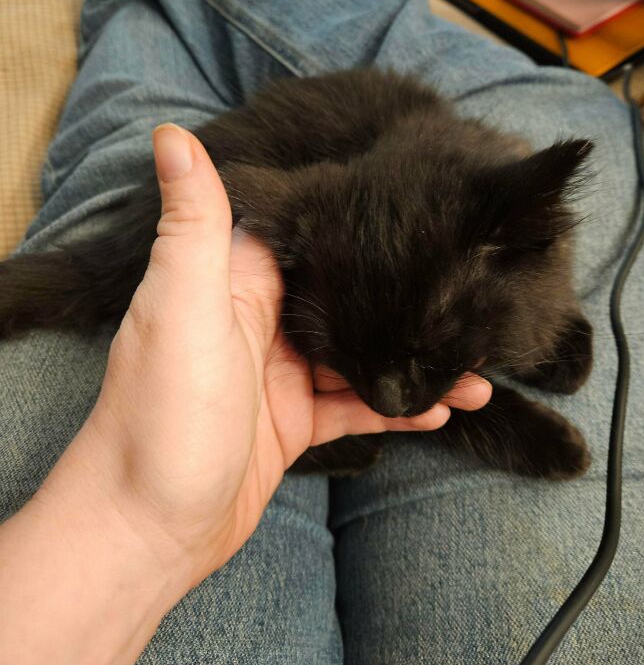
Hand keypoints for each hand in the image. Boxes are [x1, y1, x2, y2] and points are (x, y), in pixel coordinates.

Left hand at [82, 125, 490, 588]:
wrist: (144, 529)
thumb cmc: (160, 417)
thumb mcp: (181, 308)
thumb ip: (192, 224)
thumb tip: (172, 135)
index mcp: (233, 284)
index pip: (307, 238)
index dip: (362, 226)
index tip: (425, 216)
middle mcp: (257, 323)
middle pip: (346, 299)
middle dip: (405, 299)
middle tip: (474, 298)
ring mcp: (277, 377)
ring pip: (361, 355)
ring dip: (414, 358)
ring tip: (478, 367)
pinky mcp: (290, 424)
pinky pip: (356, 406)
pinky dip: (397, 406)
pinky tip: (444, 408)